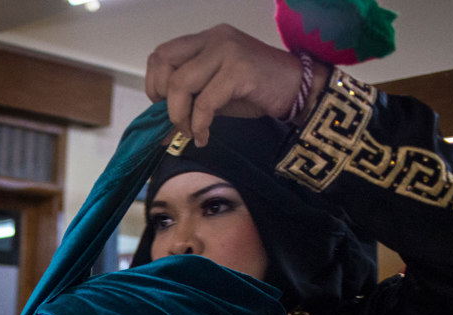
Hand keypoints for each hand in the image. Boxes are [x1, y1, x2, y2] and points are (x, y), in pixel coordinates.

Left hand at [144, 24, 329, 145]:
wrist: (297, 90)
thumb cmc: (256, 91)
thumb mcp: (215, 92)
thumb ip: (189, 99)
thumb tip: (159, 128)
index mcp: (206, 39)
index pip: (162, 54)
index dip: (154, 83)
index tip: (163, 105)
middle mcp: (214, 39)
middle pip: (164, 64)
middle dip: (163, 99)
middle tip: (177, 121)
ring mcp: (227, 51)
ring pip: (180, 83)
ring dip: (179, 116)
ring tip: (191, 132)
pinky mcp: (239, 70)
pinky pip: (205, 102)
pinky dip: (199, 125)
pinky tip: (205, 136)